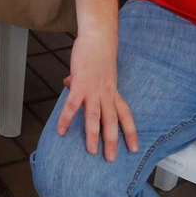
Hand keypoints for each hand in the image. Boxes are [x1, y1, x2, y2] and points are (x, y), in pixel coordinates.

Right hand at [57, 35, 137, 160]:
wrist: (98, 38)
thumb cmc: (96, 53)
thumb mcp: (98, 72)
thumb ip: (84, 83)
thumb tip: (67, 84)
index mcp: (113, 91)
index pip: (125, 115)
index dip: (130, 132)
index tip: (134, 148)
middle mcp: (106, 93)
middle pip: (112, 121)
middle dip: (112, 141)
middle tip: (112, 158)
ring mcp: (93, 90)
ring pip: (95, 117)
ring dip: (94, 135)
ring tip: (91, 151)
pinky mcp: (80, 85)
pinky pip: (72, 106)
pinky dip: (66, 119)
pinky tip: (61, 131)